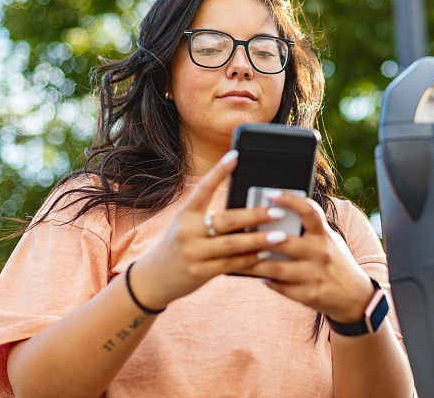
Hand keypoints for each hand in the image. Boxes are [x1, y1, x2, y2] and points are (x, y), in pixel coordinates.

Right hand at [129, 151, 291, 309]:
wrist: (152, 279)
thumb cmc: (177, 247)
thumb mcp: (185, 226)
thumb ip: (208, 217)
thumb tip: (244, 208)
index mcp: (185, 214)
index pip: (204, 188)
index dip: (219, 171)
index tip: (235, 155)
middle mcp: (187, 231)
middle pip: (227, 219)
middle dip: (255, 215)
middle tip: (278, 211)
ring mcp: (193, 253)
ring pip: (232, 244)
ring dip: (259, 240)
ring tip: (280, 236)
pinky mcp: (199, 272)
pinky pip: (230, 265)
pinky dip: (249, 260)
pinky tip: (265, 255)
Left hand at [239, 191, 376, 322]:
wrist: (355, 296)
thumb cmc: (335, 261)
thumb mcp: (328, 240)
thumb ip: (308, 229)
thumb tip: (273, 218)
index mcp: (325, 235)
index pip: (308, 210)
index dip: (289, 200)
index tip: (270, 193)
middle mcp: (321, 253)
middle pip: (285, 241)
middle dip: (260, 239)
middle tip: (241, 234)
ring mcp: (315, 275)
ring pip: (276, 267)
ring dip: (254, 263)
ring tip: (240, 258)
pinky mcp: (309, 295)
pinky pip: (281, 286)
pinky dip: (267, 280)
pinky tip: (258, 276)